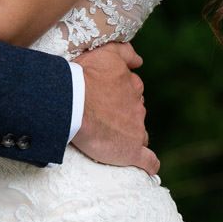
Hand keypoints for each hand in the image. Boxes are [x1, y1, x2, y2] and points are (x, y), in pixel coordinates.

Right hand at [71, 41, 157, 174]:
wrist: (73, 102)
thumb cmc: (85, 76)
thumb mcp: (106, 53)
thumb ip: (126, 52)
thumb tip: (140, 60)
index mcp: (132, 86)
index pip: (134, 94)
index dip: (122, 98)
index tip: (109, 102)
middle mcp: (137, 107)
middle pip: (136, 114)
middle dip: (125, 117)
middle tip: (105, 120)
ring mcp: (136, 130)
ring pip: (140, 134)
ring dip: (131, 136)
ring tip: (116, 141)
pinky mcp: (131, 151)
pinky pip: (148, 161)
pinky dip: (149, 164)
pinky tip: (148, 168)